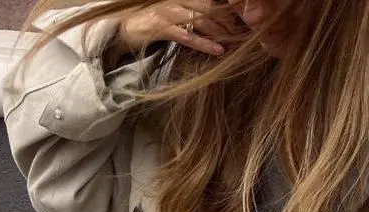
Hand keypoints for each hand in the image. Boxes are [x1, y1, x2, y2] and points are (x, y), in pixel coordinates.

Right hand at [117, 1, 237, 56]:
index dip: (227, 8)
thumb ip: (194, 15)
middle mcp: (177, 0)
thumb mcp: (177, 14)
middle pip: (209, 7)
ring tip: (235, 43)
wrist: (126, 29)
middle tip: (243, 34)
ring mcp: (169, 12)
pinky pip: (188, 36)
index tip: (242, 20)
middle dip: (228, 20)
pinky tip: (218, 50)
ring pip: (201, 20)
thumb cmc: (154, 23)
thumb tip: (218, 23)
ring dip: (220, 32)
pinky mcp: (163, 28)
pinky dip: (205, 43)